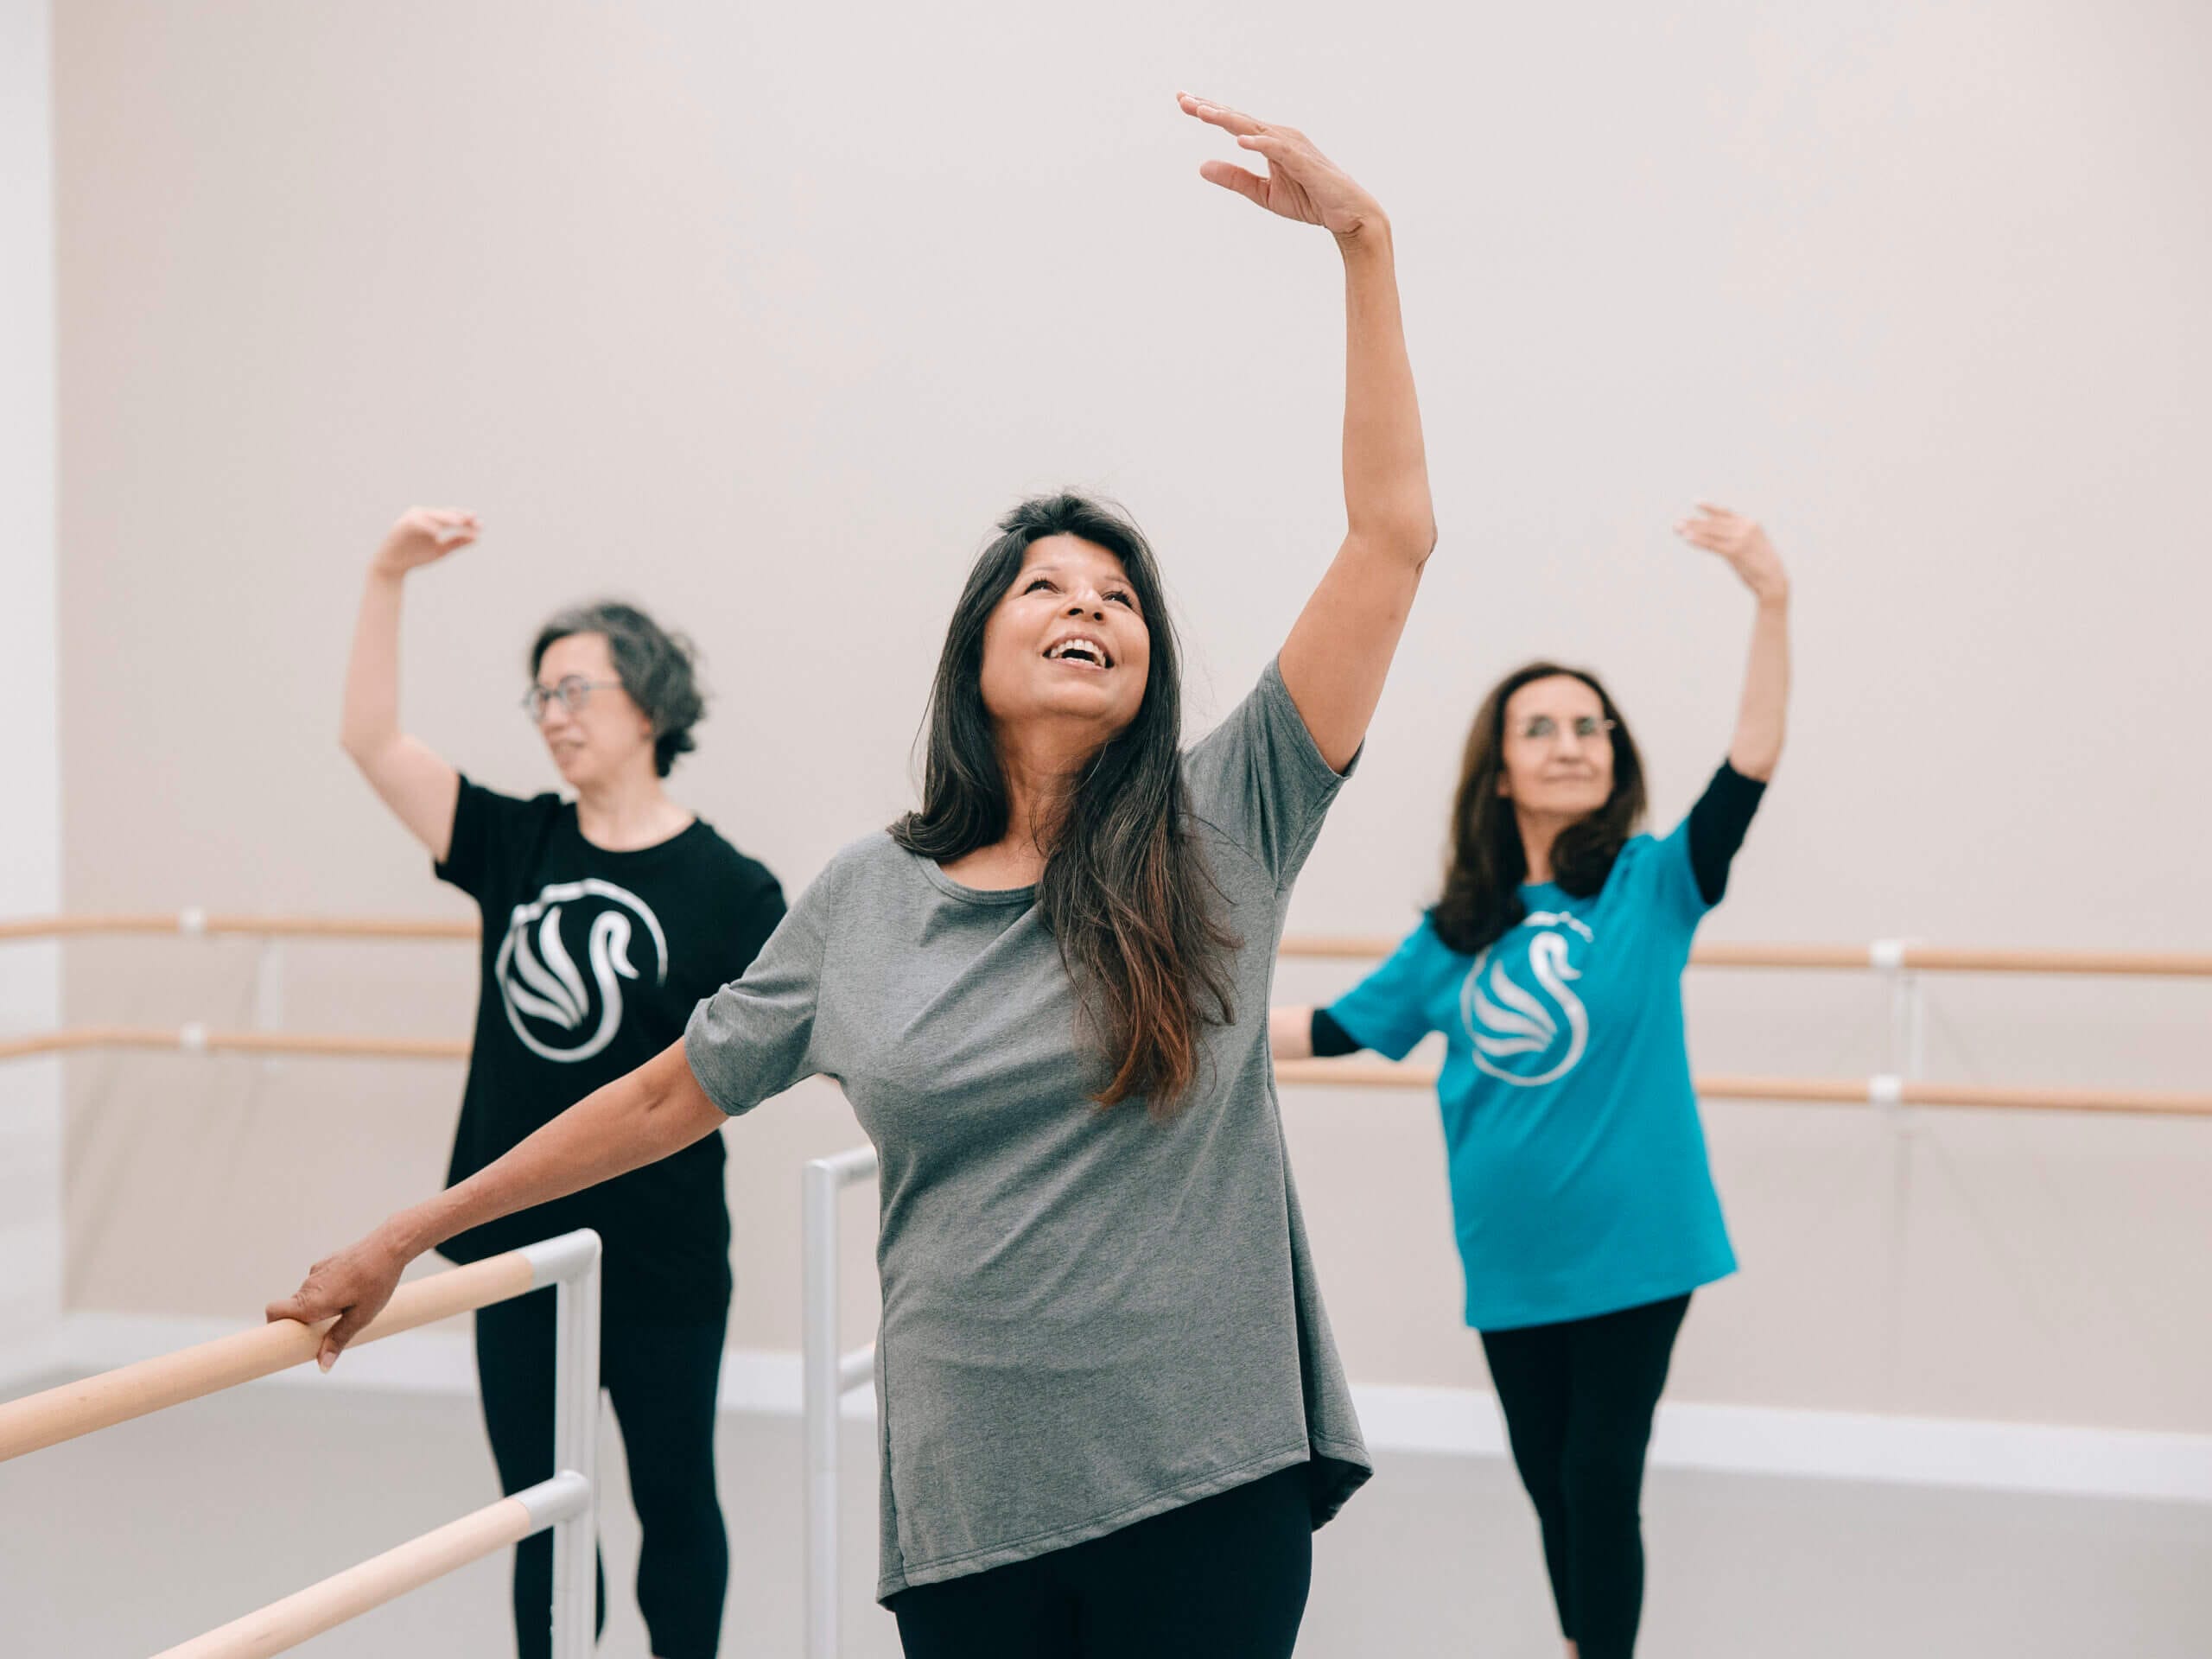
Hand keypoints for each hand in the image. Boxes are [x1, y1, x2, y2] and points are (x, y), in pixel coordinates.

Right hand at [265, 1228, 408, 1370]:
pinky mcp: (326, 1262)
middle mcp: (309, 1285)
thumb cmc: (377, 1282)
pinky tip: (351, 1290)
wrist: (389, 1246)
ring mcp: (316, 1271)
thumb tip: (323, 1365)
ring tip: (347, 1307)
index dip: (274, 1326)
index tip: (288, 1339)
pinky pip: (318, 1283)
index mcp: (312, 1301)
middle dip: (303, 1321)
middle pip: (291, 1308)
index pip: (274, 1312)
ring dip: (318, 1306)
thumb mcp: (361, 1317)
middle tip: (326, 1330)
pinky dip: (326, 1291)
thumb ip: (338, 1340)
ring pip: (307, 1296)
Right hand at [371, 506, 478, 578]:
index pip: (452, 516)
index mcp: (433, 519)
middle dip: (459, 518)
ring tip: (459, 523)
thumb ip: (457, 543)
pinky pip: (416, 523)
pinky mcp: (402, 525)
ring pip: (432, 516)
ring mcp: (412, 518)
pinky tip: (438, 532)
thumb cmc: (416, 556)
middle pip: (444, 514)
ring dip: (446, 518)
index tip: (481, 526)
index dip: (466, 520)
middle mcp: (423, 515)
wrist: (393, 566)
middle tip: (473, 521)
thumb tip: (477, 538)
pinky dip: (427, 526)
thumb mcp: (441, 550)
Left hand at [1179, 92, 1384, 241]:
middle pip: (1239, 120)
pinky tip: (1241, 141)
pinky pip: (1280, 150)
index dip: (1209, 112)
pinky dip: (1261, 144)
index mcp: (1269, 142)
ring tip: (1203, 113)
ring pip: (1255, 129)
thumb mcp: (1264, 193)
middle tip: (1183, 99)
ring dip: (1229, 120)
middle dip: (1211, 108)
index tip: (1183, 101)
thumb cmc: (1310, 199)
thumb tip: (1201, 166)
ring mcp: (1293, 147)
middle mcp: (1280, 137)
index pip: (1234, 124)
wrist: (1348, 215)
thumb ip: (1235, 178)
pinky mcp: (1305, 163)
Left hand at [1675, 504, 1787, 602]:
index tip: (1695, 502)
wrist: (1773, 581)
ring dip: (1692, 529)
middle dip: (1694, 522)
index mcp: (1751, 524)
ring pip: (1711, 531)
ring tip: (1677, 528)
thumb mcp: (1752, 546)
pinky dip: (1698, 540)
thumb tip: (1717, 536)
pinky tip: (1686, 538)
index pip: (1725, 513)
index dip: (1709, 508)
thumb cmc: (1761, 566)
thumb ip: (1737, 537)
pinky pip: (1712, 544)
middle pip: (1714, 522)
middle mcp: (1746, 527)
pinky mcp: (1736, 551)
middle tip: (1677, 523)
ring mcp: (1741, 538)